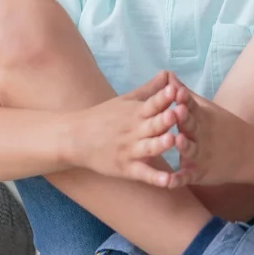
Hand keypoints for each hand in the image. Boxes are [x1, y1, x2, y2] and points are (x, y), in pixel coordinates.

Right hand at [65, 71, 190, 188]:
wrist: (75, 138)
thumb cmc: (103, 117)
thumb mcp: (125, 100)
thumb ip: (150, 89)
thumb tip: (168, 73)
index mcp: (135, 112)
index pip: (152, 103)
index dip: (164, 97)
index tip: (176, 89)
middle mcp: (134, 131)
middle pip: (153, 124)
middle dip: (165, 119)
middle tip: (178, 112)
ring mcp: (130, 150)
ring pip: (149, 148)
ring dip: (160, 144)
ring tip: (172, 140)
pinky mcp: (127, 169)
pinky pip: (144, 174)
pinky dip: (155, 178)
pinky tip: (168, 181)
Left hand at [166, 84, 253, 187]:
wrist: (249, 153)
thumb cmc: (222, 127)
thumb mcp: (206, 109)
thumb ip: (184, 95)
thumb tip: (167, 76)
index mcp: (202, 118)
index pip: (191, 106)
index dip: (184, 99)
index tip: (177, 91)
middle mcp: (201, 136)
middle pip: (191, 126)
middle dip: (184, 119)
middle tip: (176, 111)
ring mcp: (202, 155)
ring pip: (191, 150)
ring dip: (184, 145)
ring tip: (177, 140)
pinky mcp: (200, 173)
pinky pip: (188, 177)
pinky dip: (179, 179)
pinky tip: (168, 182)